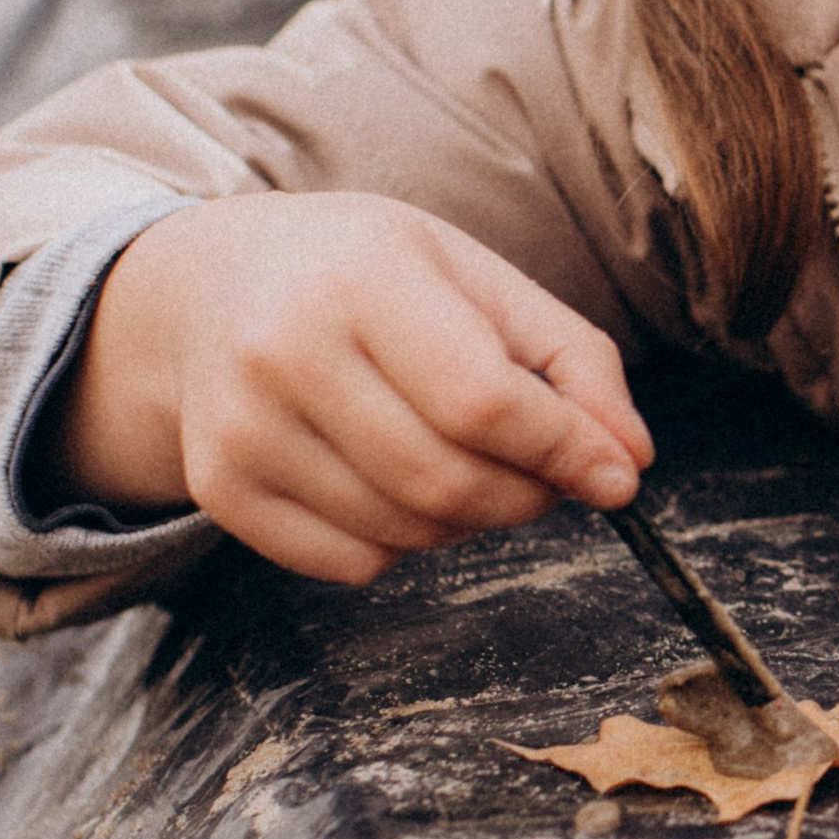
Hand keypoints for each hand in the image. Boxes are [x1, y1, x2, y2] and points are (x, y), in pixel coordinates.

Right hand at [48, 193, 650, 584]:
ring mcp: (241, 425)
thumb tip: (628, 460)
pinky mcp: (219, 487)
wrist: (210, 285)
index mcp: (360, 278)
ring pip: (404, 532)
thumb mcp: (475, 276)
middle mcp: (284, 351)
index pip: (481, 401)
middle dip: (526, 496)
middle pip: (446, 479)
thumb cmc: (366, 274)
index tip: (616, 477)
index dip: (563, 450)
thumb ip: (571, 358)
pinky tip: (394, 482)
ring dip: (469, 521)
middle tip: (547, 475)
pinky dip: (401, 545)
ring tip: (468, 464)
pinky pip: (350, 564)